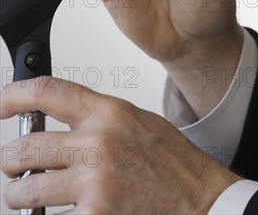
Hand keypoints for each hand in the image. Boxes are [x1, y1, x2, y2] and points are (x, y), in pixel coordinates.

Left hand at [0, 78, 239, 213]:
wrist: (202, 203)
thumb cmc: (174, 165)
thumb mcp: (138, 123)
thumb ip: (99, 118)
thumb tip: (60, 119)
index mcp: (110, 113)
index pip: (48, 91)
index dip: (14, 94)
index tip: (2, 102)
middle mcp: (98, 144)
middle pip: (25, 145)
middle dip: (12, 160)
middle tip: (16, 165)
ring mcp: (94, 183)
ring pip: (25, 190)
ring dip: (22, 196)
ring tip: (32, 196)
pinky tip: (66, 211)